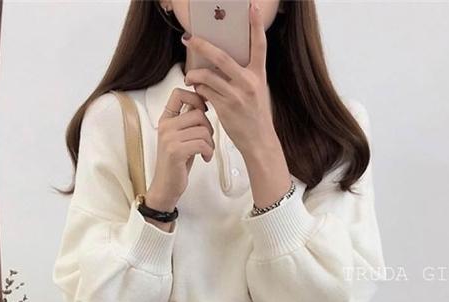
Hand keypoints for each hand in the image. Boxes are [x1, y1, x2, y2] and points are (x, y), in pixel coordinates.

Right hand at [145, 87, 214, 213]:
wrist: (166, 187)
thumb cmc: (177, 163)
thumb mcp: (181, 138)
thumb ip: (189, 121)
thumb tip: (205, 102)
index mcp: (166, 119)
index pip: (179, 93)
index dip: (196, 97)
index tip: (204, 109)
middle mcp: (165, 126)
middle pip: (198, 113)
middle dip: (209, 128)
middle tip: (207, 141)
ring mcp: (169, 138)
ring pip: (203, 129)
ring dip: (210, 143)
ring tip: (206, 152)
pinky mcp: (176, 151)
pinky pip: (202, 143)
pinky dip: (208, 152)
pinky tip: (205, 158)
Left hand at [182, 1, 277, 158]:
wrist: (259, 142)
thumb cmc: (255, 117)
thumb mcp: (256, 92)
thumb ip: (243, 76)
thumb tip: (220, 63)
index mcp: (259, 75)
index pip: (259, 46)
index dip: (255, 25)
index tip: (251, 7)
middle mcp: (249, 83)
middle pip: (221, 57)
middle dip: (202, 45)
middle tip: (189, 38)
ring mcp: (236, 95)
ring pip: (208, 76)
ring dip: (193, 74)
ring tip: (188, 76)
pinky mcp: (225, 108)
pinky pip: (205, 92)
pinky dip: (198, 89)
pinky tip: (196, 90)